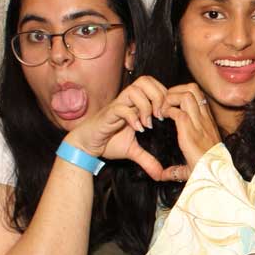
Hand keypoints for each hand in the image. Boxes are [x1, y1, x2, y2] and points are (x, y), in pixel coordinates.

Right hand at [63, 76, 178, 180]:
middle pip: (146, 80)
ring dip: (147, 106)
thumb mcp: (133, 151)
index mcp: (135, 104)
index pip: (154, 85)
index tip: (168, 114)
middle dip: (158, 96)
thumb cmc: (108, 142)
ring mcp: (118, 105)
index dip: (164, 95)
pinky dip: (133, 117)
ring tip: (150, 123)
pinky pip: (122, 108)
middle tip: (161, 115)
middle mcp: (127, 101)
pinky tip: (138, 129)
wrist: (87, 145)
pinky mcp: (108, 114)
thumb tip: (161, 174)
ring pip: (135, 90)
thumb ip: (148, 159)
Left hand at [160, 83, 222, 181]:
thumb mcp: (192, 164)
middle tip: (164, 103)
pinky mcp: (189, 130)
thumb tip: (164, 175)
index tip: (170, 105)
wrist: (214, 175)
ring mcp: (198, 123)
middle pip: (192, 88)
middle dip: (175, 90)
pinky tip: (161, 118)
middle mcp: (204, 119)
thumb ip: (176, 167)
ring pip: (186, 94)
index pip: (197, 96)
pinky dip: (166, 110)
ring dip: (170, 98)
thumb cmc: (207, 171)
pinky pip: (176, 110)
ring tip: (162, 109)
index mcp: (207, 123)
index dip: (181, 93)